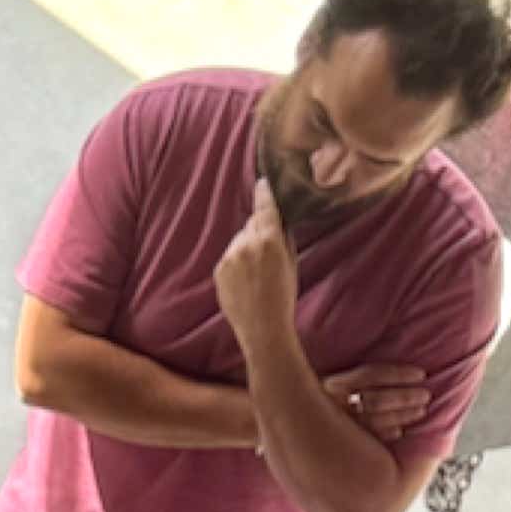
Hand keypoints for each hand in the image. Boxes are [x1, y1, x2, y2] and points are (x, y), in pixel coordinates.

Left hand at [212, 166, 297, 341]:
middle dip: (260, 230)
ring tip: (257, 272)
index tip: (263, 182)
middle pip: (252, 224)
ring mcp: (229, 257)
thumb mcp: (291, 263)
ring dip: (247, 248)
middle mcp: (245, 245)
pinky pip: (230, 257)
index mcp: (268, 240)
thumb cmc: (283, 297)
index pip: (265, 207)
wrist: (262, 329)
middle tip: (269, 250)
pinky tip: (246, 281)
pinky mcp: (219, 270)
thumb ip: (283, 238)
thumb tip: (279, 221)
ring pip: (239, 241)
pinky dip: (237, 262)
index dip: (264, 193)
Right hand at [320, 361, 429, 438]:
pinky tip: (399, 432)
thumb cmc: (319, 404)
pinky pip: (368, 439)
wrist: (290, 430)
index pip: (371, 375)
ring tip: (420, 411)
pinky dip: (387, 434)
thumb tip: (397, 369)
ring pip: (375, 420)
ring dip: (402, 415)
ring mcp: (334, 426)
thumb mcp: (331, 384)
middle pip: (376, 399)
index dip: (398, 374)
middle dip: (405, 397)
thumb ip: (355, 378)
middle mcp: (332, 404)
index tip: (421, 374)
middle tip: (426, 396)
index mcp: (332, 384)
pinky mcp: (338, 444)